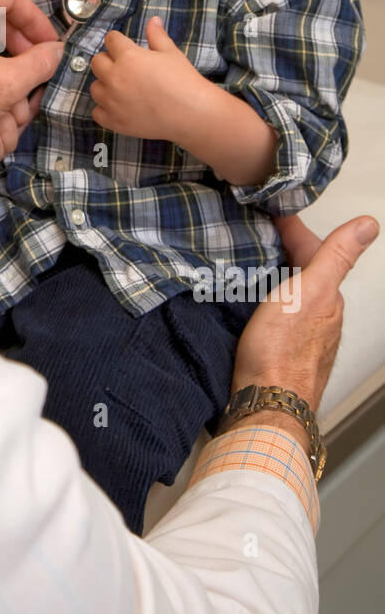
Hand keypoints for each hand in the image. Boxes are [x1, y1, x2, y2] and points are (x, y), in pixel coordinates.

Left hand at [89, 16, 207, 140]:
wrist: (190, 113)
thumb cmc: (182, 80)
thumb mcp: (170, 53)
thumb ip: (157, 36)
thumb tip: (153, 20)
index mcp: (128, 56)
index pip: (111, 40)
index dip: (117, 40)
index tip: (121, 44)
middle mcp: (114, 77)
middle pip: (97, 62)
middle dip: (107, 60)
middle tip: (121, 66)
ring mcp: (112, 101)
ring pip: (94, 87)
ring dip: (104, 84)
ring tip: (119, 86)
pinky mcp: (114, 121)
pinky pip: (97, 112)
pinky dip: (104, 109)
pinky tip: (117, 106)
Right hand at [232, 213, 379, 411]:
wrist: (264, 404)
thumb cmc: (282, 353)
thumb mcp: (309, 292)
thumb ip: (335, 256)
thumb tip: (368, 225)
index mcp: (328, 297)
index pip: (312, 248)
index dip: (290, 227)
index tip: (268, 210)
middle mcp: (320, 315)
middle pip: (302, 270)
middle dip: (280, 249)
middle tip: (253, 229)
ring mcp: (301, 333)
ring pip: (288, 291)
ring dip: (270, 272)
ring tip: (245, 257)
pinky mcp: (280, 348)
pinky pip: (275, 311)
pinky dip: (262, 296)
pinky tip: (246, 296)